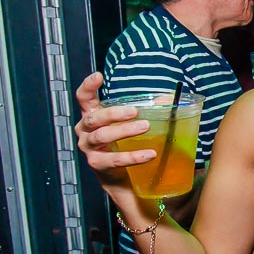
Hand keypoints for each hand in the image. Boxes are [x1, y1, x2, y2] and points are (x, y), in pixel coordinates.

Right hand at [74, 72, 154, 186]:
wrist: (122, 177)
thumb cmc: (125, 143)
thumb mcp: (131, 124)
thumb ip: (147, 110)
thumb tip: (170, 100)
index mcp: (92, 115)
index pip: (83, 98)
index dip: (88, 86)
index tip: (98, 76)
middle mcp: (85, 130)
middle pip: (95, 118)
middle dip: (114, 114)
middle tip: (135, 111)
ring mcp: (88, 148)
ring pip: (102, 136)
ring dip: (124, 131)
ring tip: (145, 127)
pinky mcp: (97, 164)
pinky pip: (114, 159)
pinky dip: (133, 156)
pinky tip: (149, 154)